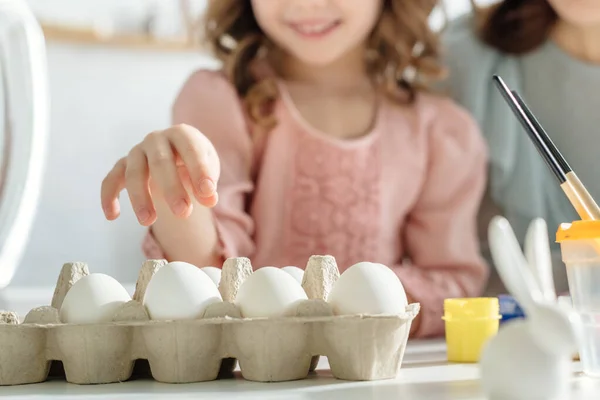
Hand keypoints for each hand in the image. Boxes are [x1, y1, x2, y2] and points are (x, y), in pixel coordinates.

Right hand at [101, 124, 219, 225]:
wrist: (178, 156)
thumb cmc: (195, 163)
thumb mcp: (208, 170)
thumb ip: (208, 184)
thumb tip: (209, 200)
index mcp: (182, 134)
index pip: (191, 150)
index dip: (199, 171)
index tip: (208, 195)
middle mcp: (156, 139)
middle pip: (160, 162)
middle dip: (172, 188)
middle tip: (183, 213)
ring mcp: (137, 151)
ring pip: (133, 173)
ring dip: (139, 198)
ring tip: (149, 222)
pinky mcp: (123, 165)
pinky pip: (111, 179)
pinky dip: (108, 196)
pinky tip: (112, 216)